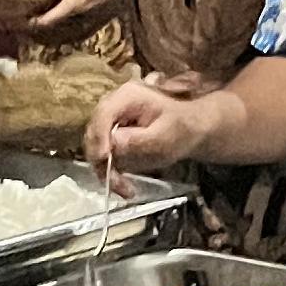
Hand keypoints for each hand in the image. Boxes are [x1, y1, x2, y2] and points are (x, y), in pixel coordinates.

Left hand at [27, 0, 119, 39]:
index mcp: (73, 7)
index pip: (45, 22)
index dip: (31, 23)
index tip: (20, 19)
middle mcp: (79, 22)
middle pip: (51, 34)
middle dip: (36, 30)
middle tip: (23, 25)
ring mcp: (88, 28)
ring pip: (61, 38)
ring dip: (47, 34)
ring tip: (35, 27)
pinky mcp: (94, 28)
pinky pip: (71, 37)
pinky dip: (60, 34)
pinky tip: (55, 27)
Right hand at [87, 76, 223, 175]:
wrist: (191, 130)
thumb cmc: (183, 128)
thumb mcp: (165, 136)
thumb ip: (139, 139)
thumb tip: (112, 144)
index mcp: (128, 96)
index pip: (104, 113)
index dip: (99, 136)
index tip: (104, 158)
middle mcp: (114, 106)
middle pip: (94, 132)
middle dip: (101, 160)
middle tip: (116, 183)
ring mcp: (112, 121)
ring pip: (96, 147)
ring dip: (106, 170)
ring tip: (125, 189)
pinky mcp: (112, 136)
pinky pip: (103, 156)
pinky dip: (111, 172)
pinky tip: (125, 186)